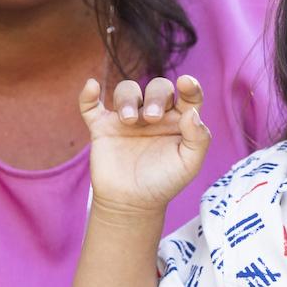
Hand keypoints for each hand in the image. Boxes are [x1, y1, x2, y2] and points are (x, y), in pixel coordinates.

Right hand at [80, 75, 210, 212]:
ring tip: (128, 120)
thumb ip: (198, 138)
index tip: (186, 83)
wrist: (131, 203)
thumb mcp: (189, 165)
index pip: (188, 96)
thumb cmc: (164, 182)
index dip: (190, 86)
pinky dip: (88, 95)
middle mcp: (154, 114)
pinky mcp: (103, 126)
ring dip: (127, 98)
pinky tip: (92, 86)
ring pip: (127, 90)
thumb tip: (192, 112)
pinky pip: (91, 105)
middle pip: (157, 88)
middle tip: (151, 118)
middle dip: (155, 97)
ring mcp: (127, 119)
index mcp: (178, 120)